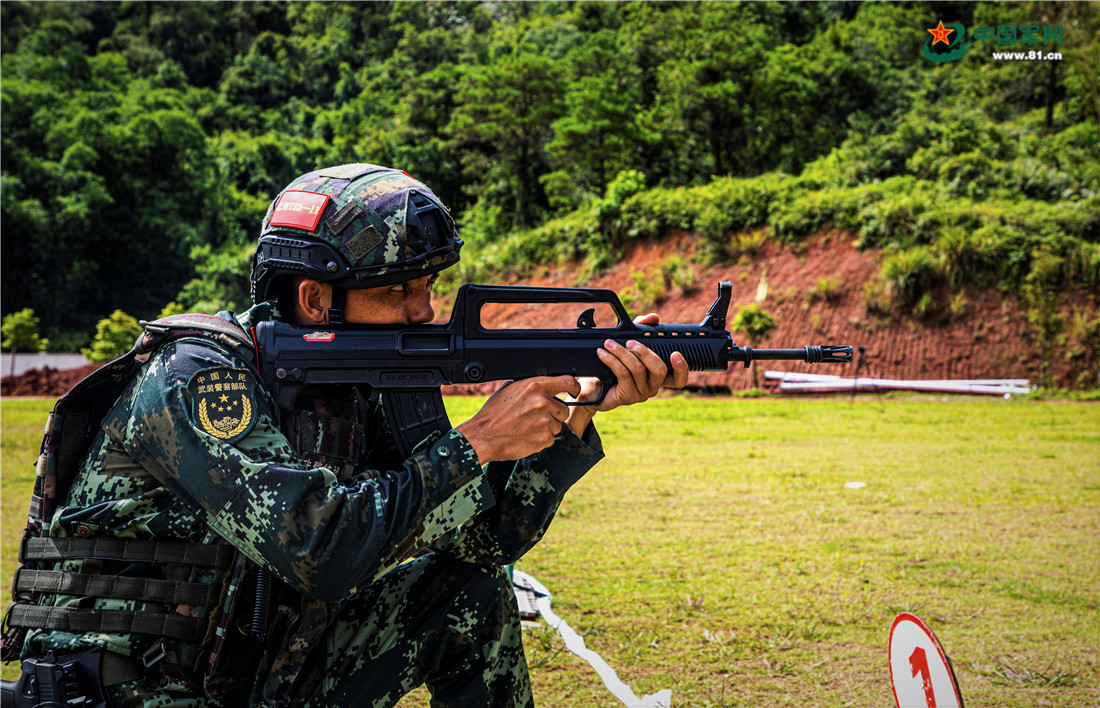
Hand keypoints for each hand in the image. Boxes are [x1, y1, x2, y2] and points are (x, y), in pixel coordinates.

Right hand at [456, 375, 581, 464]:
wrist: (483, 436)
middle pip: (564, 408)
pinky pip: (551, 438)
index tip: (574, 391)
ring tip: (527, 426)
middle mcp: (542, 402)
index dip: (574, 387)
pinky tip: (527, 435)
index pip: (568, 382)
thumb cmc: (494, 413)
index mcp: (535, 386)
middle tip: (536, 417)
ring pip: (558, 425)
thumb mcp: (510, 389)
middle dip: (554, 413)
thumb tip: (544, 383)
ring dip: (547, 427)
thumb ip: (529, 386)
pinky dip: (542, 439)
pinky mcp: (544, 438)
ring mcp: (544, 421)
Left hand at [565, 313, 690, 431]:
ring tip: (608, 344)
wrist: (592, 385)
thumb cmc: (612, 365)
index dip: (681, 368)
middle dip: (644, 352)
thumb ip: (641, 329)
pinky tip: (602, 354)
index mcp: (657, 376)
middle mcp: (652, 387)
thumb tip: (653, 317)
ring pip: (638, 370)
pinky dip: (612, 360)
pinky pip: (623, 375)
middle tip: (629, 342)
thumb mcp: (627, 344)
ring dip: (621, 353)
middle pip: (659, 370)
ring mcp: (640, 394)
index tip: (675, 353)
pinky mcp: (626, 397)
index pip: (678, 379)